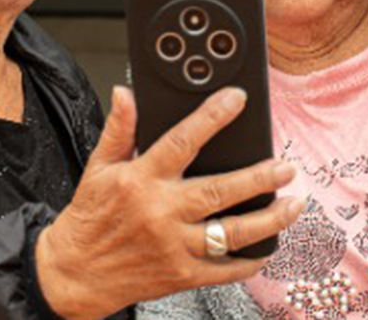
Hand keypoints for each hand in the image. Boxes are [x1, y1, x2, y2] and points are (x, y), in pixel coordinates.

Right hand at [35, 85, 302, 318]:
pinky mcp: (181, 275)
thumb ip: (119, 130)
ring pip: (232, 232)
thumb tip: (125, 93)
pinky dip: (249, 261)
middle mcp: (162, 212)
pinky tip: (267, 249)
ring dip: (269, 219)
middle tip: (285, 167)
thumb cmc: (89, 219)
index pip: (182, 140)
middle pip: (220, 191)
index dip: (212, 117)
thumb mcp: (98, 167)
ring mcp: (174, 246)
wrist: (74, 275)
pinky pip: (224, 269)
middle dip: (260, 178)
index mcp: (142, 180)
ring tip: (293, 205)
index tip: (236, 100)